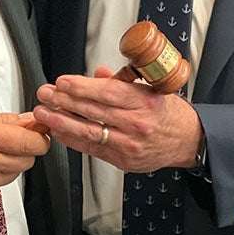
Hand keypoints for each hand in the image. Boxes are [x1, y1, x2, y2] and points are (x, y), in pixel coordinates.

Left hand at [34, 68, 201, 171]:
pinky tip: (59, 131)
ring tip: (44, 113)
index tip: (62, 82)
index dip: (82, 87)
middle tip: (45, 94)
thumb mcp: (151, 89)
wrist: (189, 141)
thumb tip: (98, 73)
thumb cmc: (169, 113)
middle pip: (94, 111)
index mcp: (144, 102)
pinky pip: (93, 150)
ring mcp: (130, 145)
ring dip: (62, 122)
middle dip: (64, 101)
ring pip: (90, 133)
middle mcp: (137, 124)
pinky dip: (73, 140)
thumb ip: (122, 81)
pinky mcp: (124, 161)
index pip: (108, 92)